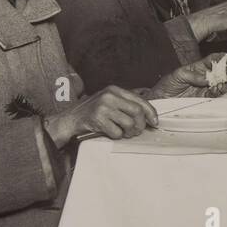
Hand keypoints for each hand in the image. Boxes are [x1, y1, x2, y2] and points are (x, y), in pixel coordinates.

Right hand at [42, 85, 157, 146]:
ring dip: (129, 132)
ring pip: (129, 123)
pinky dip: (116, 136)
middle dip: (141, 124)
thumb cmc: (92, 111)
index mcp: (115, 90)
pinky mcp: (97, 119)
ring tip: (124, 133)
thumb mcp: (109, 101)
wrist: (71, 118)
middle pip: (137, 112)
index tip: (154, 122)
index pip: (140, 100)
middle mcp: (109, 96)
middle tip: (137, 131)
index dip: (151, 113)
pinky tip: (111, 132)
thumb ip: (126, 104)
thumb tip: (148, 114)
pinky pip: (117, 132)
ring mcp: (103, 107)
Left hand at [146, 53, 226, 97]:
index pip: (213, 60)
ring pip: (221, 84)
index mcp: (198, 67)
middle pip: (221, 72)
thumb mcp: (178, 75)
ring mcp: (205, 87)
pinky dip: (219, 92)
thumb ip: (193, 75)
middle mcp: (204, 77)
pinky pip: (215, 94)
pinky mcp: (204, 98)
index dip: (221, 58)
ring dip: (224, 83)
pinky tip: (217, 90)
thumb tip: (207, 78)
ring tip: (221, 84)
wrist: (161, 99)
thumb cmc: (167, 84)